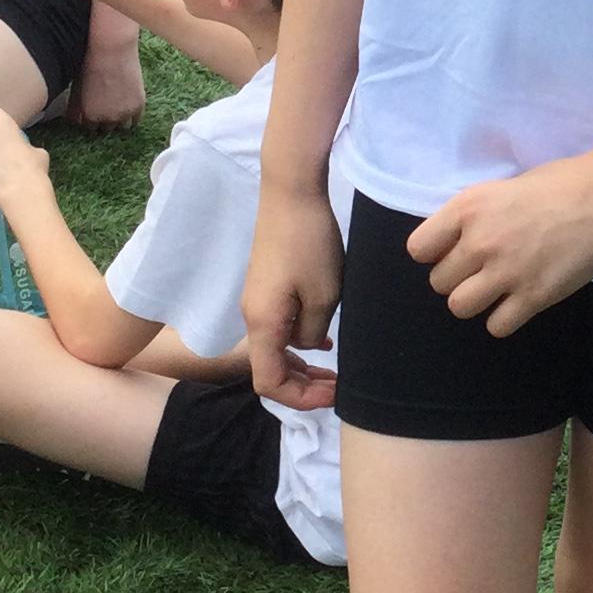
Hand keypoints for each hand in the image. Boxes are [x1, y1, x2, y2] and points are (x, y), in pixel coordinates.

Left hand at [69, 27, 145, 132]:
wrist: (112, 49)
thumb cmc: (90, 65)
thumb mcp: (78, 88)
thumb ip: (75, 109)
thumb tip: (73, 122)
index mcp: (90, 116)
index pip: (91, 129)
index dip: (92, 119)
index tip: (94, 112)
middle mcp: (108, 119)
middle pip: (106, 130)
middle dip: (105, 121)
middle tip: (105, 107)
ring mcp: (125, 114)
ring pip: (122, 127)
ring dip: (119, 120)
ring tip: (117, 106)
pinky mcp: (138, 106)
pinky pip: (135, 120)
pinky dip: (131, 116)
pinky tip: (127, 104)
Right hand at [243, 187, 344, 412]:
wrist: (290, 193)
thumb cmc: (310, 243)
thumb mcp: (324, 295)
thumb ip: (313, 332)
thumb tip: (308, 344)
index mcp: (263, 324)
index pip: (269, 383)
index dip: (300, 399)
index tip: (334, 395)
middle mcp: (252, 318)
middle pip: (269, 370)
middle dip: (303, 387)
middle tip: (339, 389)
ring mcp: (257, 302)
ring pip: (275, 350)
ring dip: (303, 366)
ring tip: (334, 373)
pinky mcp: (266, 288)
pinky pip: (279, 329)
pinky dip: (299, 344)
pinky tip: (325, 342)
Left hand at [408, 156, 592, 335]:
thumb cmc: (559, 183)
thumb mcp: (503, 188)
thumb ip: (476, 216)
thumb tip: (459, 241)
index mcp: (468, 208)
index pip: (418, 249)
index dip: (434, 252)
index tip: (454, 250)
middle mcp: (479, 242)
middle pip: (439, 282)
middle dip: (458, 277)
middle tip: (484, 268)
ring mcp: (506, 273)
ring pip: (459, 307)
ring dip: (475, 301)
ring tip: (497, 288)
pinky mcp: (533, 297)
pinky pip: (497, 326)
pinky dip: (504, 319)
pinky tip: (519, 302)